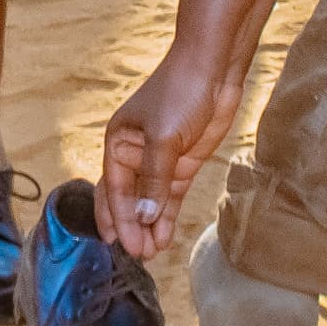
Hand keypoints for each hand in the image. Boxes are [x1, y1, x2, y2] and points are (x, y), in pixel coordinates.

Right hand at [94, 48, 243, 259]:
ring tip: (151, 253)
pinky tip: (163, 235)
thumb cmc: (179, 92)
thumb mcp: (163, 138)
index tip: (124, 246)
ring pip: (149, 202)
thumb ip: (154, 180)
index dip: (118, 219)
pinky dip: (165, 215)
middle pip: (127, 199)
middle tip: (138, 256)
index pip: (113, 189)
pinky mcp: (181, 163)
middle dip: (131, 227)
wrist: (213, 69)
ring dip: (149, 226)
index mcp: (117, 143)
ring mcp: (159, 161)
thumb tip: (144, 218)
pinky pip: (168, 195)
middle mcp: (134, 155)